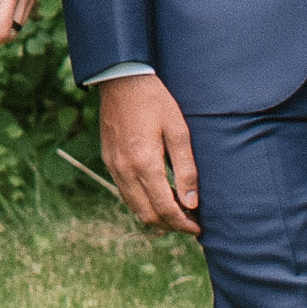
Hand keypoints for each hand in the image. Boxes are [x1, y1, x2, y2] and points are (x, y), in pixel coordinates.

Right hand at [96, 75, 200, 235]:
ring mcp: (113, 166)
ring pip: (134, 207)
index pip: (164, 208)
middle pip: (147, 214)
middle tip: (190, 223)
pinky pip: (124, 192)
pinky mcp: (108, 160)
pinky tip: (157, 195)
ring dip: (155, 216)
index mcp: (145, 163)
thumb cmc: (155, 100)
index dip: (182, 223)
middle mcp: (125, 170)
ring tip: (176, 213)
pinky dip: (141, 202)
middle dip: (170, 225)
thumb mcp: (178, 130)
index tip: (198, 228)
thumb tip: (192, 203)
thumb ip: (186, 169)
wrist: (121, 79)